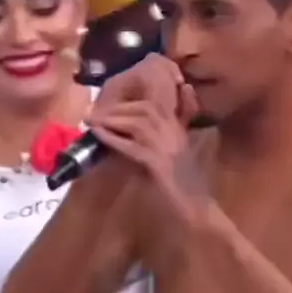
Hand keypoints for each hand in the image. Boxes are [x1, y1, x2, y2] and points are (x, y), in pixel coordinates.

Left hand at [87, 55, 206, 213]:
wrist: (197, 205)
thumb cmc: (188, 177)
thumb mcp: (181, 143)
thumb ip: (182, 116)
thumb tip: (183, 87)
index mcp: (178, 125)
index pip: (160, 96)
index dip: (135, 93)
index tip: (111, 92)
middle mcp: (173, 131)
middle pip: (145, 107)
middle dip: (118, 106)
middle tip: (95, 108)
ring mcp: (166, 147)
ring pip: (139, 122)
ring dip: (114, 119)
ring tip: (94, 120)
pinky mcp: (157, 164)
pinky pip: (131, 147)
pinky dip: (112, 139)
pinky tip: (98, 134)